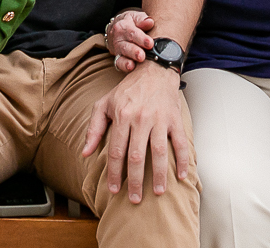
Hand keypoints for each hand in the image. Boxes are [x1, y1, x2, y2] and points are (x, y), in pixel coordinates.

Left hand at [82, 62, 189, 203]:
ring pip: (159, 152)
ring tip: (158, 192)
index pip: (117, 151)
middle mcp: (141, 119)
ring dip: (159, 175)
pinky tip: (182, 176)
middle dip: (135, 181)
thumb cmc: (128, 89)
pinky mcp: (175, 119)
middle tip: (135, 199)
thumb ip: (94, 128)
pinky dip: (183, 160)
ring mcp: (160, 119)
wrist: (155, 70)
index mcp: (122, 116)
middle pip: (137, 156)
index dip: (115, 173)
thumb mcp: (104, 104)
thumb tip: (86, 153)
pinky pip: (181, 143)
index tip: (114, 189)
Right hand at [105, 10, 154, 71]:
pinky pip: (118, 63)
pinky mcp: (117, 58)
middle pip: (126, 46)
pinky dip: (123, 66)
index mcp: (123, 26)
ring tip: (133, 65)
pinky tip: (130, 68)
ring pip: (121, 56)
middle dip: (134, 52)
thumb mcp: (135, 17)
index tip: (150, 43)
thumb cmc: (131, 22)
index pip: (132, 32)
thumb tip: (150, 22)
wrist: (115, 27)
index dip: (142, 39)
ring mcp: (117, 49)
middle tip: (142, 56)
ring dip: (127, 61)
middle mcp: (118, 38)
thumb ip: (142, 19)